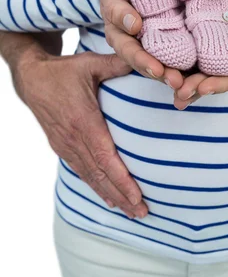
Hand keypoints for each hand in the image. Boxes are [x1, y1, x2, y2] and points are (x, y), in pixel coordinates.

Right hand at [13, 50, 147, 218]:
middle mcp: (73, 138)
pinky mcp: (61, 146)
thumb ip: (118, 65)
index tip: (137, 196)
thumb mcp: (91, 63)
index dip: (121, 180)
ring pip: (90, 177)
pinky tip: (109, 199)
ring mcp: (65, 145)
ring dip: (111, 196)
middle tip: (143, 213)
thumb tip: (149, 63)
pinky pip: (81, 171)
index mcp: (83, 121)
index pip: (104, 157)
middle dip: (122, 196)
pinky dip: (96, 186)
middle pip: (100, 174)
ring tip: (131, 212)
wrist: (31, 77)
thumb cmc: (64, 70)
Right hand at [100, 0, 184, 89]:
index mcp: (121, 38)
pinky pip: (182, 56)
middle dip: (163, 75)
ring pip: (166, 65)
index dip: (142, 62)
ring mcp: (157, 48)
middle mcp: (138, 48)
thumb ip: (117, 8)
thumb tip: (133, 25)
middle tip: (177, 82)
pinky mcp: (174, 43)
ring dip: (178, 75)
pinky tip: (202, 73)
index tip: (156, 69)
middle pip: (149, 65)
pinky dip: (191, 66)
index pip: (130, 52)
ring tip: (191, 83)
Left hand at [174, 0, 227, 108]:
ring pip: (196, 72)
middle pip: (213, 79)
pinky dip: (172, 65)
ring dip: (183, 85)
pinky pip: (182, 55)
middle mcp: (226, 58)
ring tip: (172, 94)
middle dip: (197, 89)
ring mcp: (208, 51)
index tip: (205, 88)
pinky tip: (159, 72)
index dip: (221, 84)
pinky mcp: (192, 41)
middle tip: (181, 94)